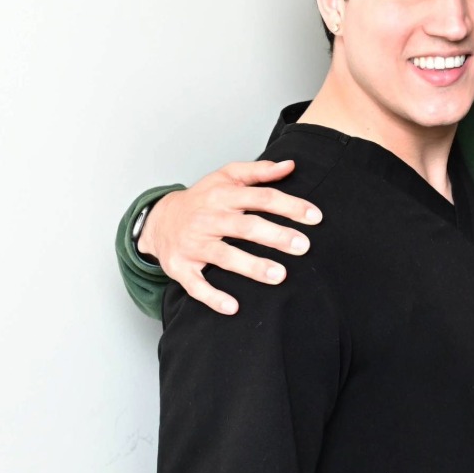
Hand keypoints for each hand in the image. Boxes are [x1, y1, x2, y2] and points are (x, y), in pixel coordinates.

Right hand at [139, 160, 314, 315]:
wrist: (158, 221)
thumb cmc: (202, 198)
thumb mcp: (225, 177)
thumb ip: (258, 171)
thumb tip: (290, 165)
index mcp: (223, 195)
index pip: (261, 197)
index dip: (289, 206)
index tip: (315, 217)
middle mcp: (208, 219)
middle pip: (245, 227)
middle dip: (276, 236)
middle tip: (303, 246)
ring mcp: (193, 244)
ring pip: (224, 256)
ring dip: (252, 267)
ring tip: (280, 275)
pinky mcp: (180, 267)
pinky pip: (196, 285)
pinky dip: (213, 297)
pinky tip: (233, 307)